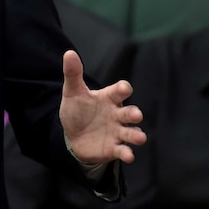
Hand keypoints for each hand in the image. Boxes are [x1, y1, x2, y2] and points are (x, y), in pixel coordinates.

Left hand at [59, 50, 145, 164]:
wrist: (72, 136)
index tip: (124, 89)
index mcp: (109, 98)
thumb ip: (73, 74)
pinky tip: (128, 155)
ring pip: (131, 132)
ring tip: (140, 137)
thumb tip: (69, 53)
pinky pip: (123, 150)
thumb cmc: (77, 111)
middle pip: (130, 112)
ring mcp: (117, 132)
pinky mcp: (114, 148)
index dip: (123, 89)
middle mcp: (117, 114)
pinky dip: (127, 153)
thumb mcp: (72, 92)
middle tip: (136, 115)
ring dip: (137, 135)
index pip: (120, 91)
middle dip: (134, 114)